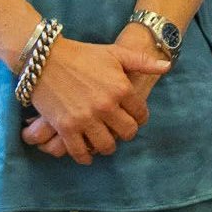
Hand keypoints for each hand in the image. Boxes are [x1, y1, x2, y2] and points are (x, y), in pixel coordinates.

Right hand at [22, 38, 166, 163]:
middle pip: (127, 132)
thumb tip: (167, 66)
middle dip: (126, 133)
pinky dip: (85, 157)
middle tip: (121, 131)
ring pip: (106, 146)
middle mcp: (106, 106)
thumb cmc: (82, 54)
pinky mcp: (65, 127)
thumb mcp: (115, 53)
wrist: (44, 57)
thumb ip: (142, 62)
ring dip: (108, 147)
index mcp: (121, 88)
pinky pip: (79, 151)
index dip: (140, 117)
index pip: (141, 113)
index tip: (135, 118)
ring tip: (105, 144)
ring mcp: (85, 118)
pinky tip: (87, 156)